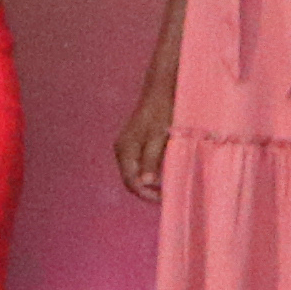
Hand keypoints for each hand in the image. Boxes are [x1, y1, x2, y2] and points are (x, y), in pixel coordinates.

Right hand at [114, 82, 175, 201]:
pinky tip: (163, 172)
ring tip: (168, 186)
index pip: (131, 182)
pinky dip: (149, 172)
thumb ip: (151, 160)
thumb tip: (145, 183)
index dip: (146, 194)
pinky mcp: (134, 144)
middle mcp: (122, 150)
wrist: (161, 90)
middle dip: (147, 191)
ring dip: (149, 183)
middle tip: (168, 196)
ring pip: (134, 173)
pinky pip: (138, 165)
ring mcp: (126, 147)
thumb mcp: (160, 137)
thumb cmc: (163, 112)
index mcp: (125, 150)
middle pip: (130, 180)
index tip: (165, 199)